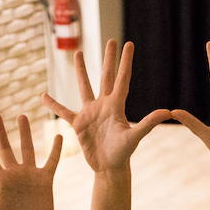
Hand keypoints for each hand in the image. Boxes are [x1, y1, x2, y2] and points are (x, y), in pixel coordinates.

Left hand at [0, 114, 61, 209]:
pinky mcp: (45, 180)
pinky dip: (56, 150)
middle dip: (1, 132)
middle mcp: (15, 174)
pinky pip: (51, 161)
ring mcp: (30, 175)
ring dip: (25, 133)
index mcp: (1, 181)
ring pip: (27, 149)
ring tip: (21, 116)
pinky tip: (58, 135)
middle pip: (6, 148)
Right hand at [43, 39, 168, 171]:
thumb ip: (148, 123)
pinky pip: (63, 111)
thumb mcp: (134, 137)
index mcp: (117, 105)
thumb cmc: (123, 154)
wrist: (109, 168)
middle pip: (106, 76)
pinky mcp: (78, 124)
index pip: (122, 78)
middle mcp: (104, 105)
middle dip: (108, 59)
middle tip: (110, 40)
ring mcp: (90, 113)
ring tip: (77, 53)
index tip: (129, 44)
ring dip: (80, 70)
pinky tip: (43, 96)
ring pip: (84, 86)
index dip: (126, 61)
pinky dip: (54, 105)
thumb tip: (166, 111)